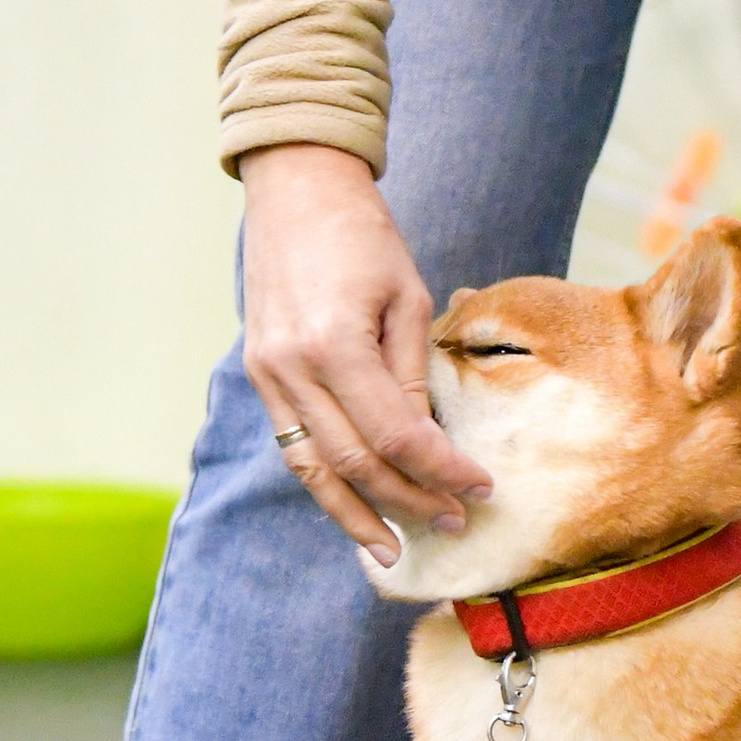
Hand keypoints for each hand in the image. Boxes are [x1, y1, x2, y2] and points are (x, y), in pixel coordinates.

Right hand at [238, 144, 492, 553]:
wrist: (296, 192)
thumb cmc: (364, 236)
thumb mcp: (408, 298)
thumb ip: (413, 375)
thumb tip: (429, 443)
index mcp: (334, 344)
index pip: (395, 435)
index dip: (440, 470)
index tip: (480, 486)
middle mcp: (291, 368)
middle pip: (354, 462)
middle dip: (408, 500)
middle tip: (454, 521)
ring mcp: (267, 375)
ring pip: (312, 469)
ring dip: (355, 514)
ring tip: (393, 549)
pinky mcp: (260, 375)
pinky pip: (292, 445)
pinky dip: (325, 482)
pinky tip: (354, 507)